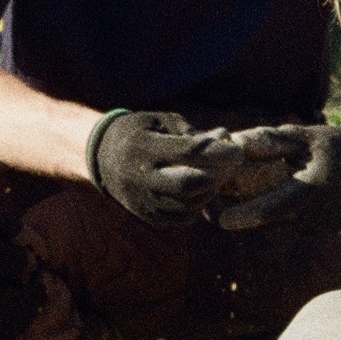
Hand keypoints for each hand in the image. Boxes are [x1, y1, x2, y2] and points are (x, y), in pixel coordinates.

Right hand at [88, 110, 245, 228]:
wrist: (102, 158)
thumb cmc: (141, 132)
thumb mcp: (162, 121)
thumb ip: (193, 131)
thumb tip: (225, 138)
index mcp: (143, 147)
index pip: (188, 152)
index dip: (218, 152)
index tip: (237, 150)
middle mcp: (140, 176)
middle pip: (188, 184)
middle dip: (218, 176)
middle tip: (233, 165)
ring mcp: (141, 200)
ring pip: (188, 205)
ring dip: (211, 191)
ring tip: (219, 175)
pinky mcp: (146, 216)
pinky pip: (182, 218)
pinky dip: (199, 205)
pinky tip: (203, 190)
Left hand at [214, 115, 340, 235]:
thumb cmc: (330, 144)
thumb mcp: (303, 135)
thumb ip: (271, 141)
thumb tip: (236, 143)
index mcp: (316, 187)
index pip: (276, 207)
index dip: (247, 215)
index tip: (221, 219)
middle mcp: (322, 213)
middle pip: (273, 225)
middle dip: (244, 221)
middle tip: (215, 213)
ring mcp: (326, 226)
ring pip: (281, 230)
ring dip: (258, 223)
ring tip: (232, 209)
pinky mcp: (326, 231)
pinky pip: (293, 230)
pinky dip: (276, 221)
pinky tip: (259, 208)